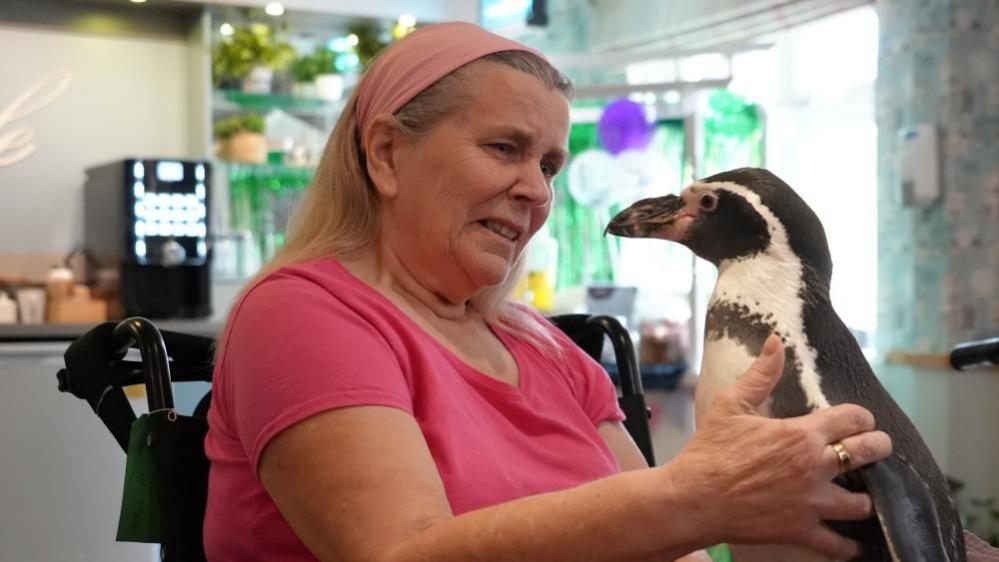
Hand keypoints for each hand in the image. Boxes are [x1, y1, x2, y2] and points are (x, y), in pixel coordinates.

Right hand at [668, 335, 891, 559]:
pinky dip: (848, 546)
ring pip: (862, 502)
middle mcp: (815, 467)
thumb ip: (760, 375)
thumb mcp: (731, 405)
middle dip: (878, 447)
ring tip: (860, 494)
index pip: (853, 418)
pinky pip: (838, 545)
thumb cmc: (710, 451)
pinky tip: (851, 543)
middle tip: (875, 449)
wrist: (693, 498)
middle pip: (870, 453)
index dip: (861, 417)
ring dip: (865, 497)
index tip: (859, 420)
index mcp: (801, 433)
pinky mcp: (801, 531)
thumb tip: (776, 342)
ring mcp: (811, 503)